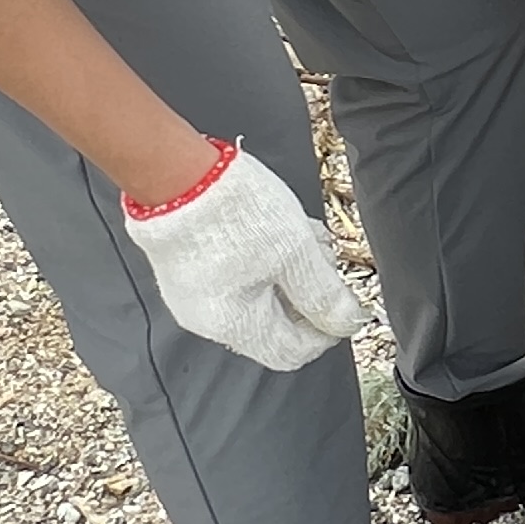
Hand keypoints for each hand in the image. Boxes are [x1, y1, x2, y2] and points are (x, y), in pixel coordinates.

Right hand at [122, 143, 370, 371]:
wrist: (176, 171)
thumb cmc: (230, 210)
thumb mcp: (295, 252)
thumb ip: (324, 294)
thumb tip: (348, 322)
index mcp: (234, 325)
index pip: (292, 352)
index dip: (325, 330)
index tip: (345, 302)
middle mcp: (208, 319)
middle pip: (275, 324)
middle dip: (308, 293)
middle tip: (324, 258)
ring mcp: (193, 294)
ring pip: (257, 296)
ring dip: (289, 272)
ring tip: (305, 237)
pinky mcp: (186, 268)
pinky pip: (235, 277)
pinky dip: (263, 262)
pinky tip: (277, 231)